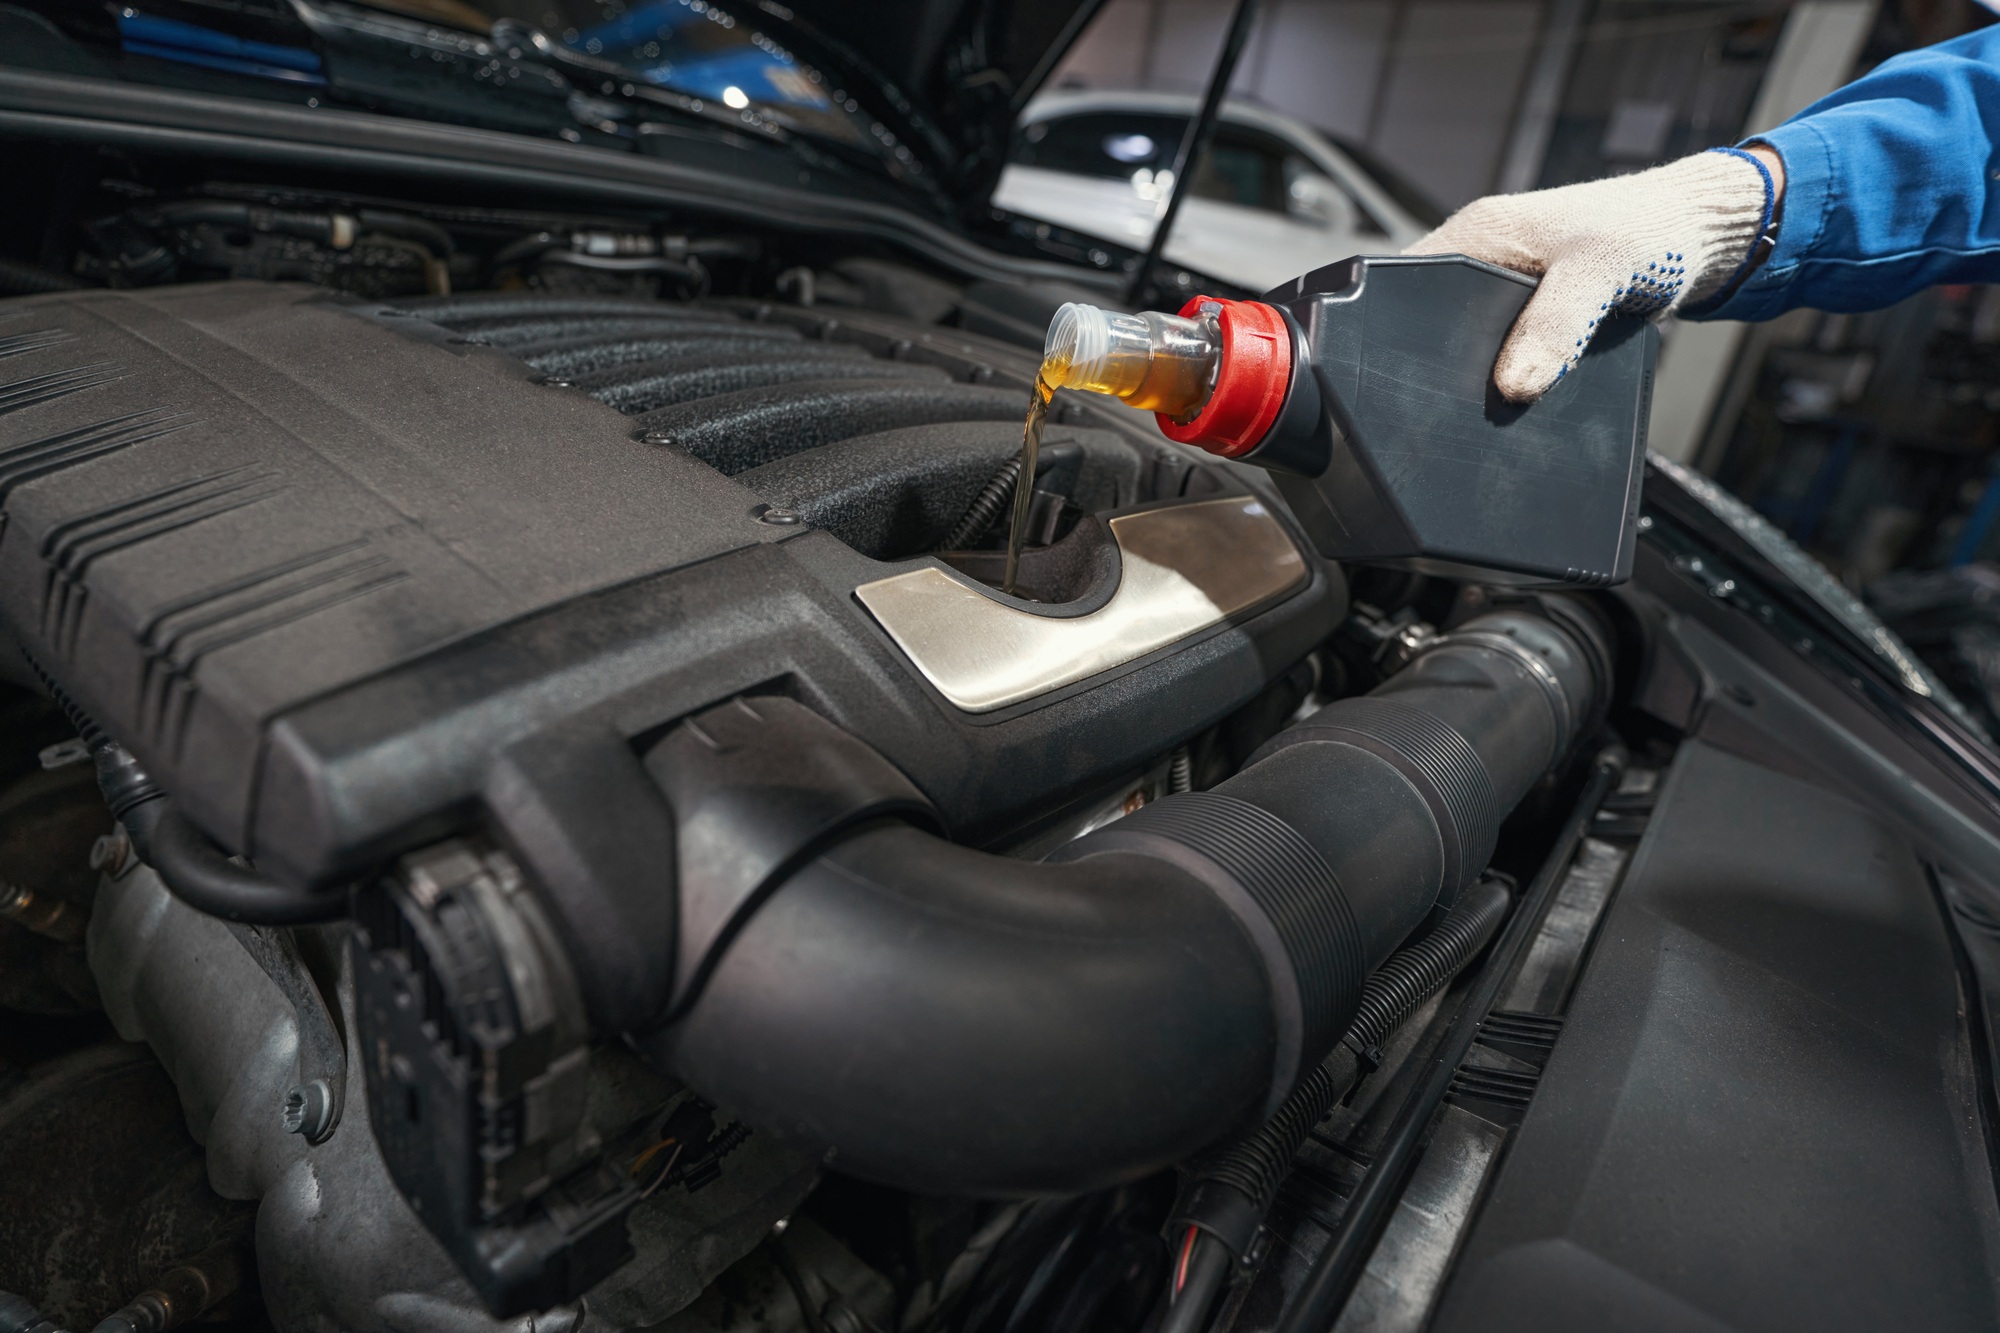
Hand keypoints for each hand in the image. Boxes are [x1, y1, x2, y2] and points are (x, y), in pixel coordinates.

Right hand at [1404, 146, 1781, 401]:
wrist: (1704, 235)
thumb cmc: (1654, 230)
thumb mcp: (1600, 272)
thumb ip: (1556, 324)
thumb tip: (1511, 385)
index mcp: (1477, 233)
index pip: (1406, 284)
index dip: (1401, 327)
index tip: (1417, 372)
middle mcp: (1482, 257)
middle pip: (1431, 321)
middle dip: (1445, 360)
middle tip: (1466, 395)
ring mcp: (1504, 287)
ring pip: (1468, 342)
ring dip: (1484, 370)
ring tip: (1496, 397)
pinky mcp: (1532, 312)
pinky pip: (1505, 349)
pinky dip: (1517, 370)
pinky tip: (1527, 391)